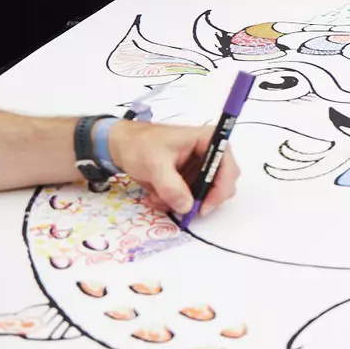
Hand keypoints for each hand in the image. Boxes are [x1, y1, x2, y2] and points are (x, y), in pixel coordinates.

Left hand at [104, 120, 239, 217]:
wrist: (121, 146)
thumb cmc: (140, 145)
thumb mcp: (154, 163)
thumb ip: (171, 186)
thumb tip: (186, 206)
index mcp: (208, 141)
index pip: (228, 168)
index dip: (220, 189)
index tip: (203, 207)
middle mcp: (209, 155)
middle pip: (221, 185)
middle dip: (197, 199)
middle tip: (178, 207)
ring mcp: (199, 169)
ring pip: (203, 196)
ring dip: (181, 202)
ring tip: (157, 198)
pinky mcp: (189, 180)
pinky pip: (190, 199)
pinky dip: (173, 202)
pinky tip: (155, 196)